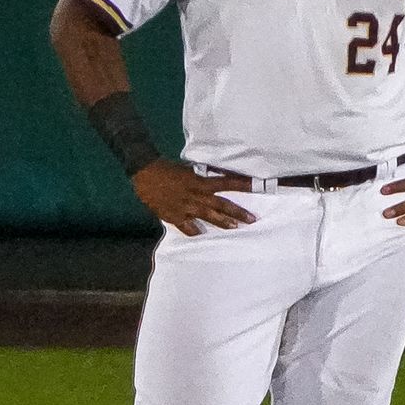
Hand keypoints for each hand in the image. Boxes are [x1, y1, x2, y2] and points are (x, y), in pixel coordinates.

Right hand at [133, 160, 255, 235]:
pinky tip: (201, 235)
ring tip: (236, 227)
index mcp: (200, 182)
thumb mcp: (188, 171)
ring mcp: (186, 207)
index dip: (243, 185)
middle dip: (239, 212)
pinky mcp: (175, 216)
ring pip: (209, 217)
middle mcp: (197, 195)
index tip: (258, 186)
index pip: (227, 183)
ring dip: (223, 223)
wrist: (145, 173)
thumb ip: (200, 179)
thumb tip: (213, 183)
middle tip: (252, 219)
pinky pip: (188, 228)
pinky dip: (195, 231)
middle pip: (222, 205)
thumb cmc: (166, 169)